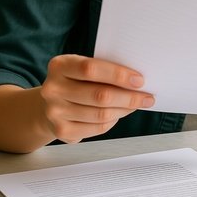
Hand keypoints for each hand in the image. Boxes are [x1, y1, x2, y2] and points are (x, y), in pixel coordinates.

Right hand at [39, 54, 154, 143]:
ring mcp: (55, 112)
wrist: (49, 105)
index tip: (139, 80)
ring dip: (124, 110)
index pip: (91, 69)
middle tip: (147, 97)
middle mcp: (53, 89)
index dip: (118, 75)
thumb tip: (136, 80)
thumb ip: (104, 70)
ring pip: (101, 114)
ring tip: (136, 104)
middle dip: (129, 97)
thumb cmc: (74, 82)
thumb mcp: (82, 68)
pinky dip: (113, 121)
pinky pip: (97, 127)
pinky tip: (118, 114)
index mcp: (59, 66)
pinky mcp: (62, 130)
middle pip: (100, 95)